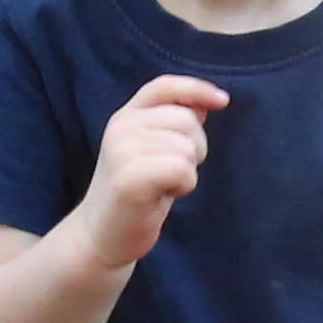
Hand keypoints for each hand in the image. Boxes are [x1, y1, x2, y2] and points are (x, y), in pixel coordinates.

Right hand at [80, 76, 228, 270]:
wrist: (100, 236)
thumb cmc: (136, 193)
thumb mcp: (153, 150)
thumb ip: (174, 124)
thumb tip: (207, 102)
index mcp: (125, 116)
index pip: (164, 86)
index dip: (197, 88)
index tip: (223, 101)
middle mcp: (120, 127)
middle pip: (187, 120)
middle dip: (194, 148)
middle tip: (171, 173)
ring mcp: (122, 150)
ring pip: (187, 147)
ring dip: (187, 172)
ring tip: (163, 185)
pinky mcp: (130, 177)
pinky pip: (182, 169)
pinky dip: (184, 185)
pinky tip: (164, 195)